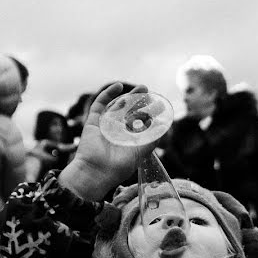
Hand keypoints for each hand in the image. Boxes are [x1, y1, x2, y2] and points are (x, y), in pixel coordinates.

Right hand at [59, 82, 154, 200]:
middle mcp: (116, 131)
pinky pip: (99, 105)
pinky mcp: (93, 121)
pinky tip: (118, 86)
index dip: (148, 113)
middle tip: (149, 92)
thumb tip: (164, 126)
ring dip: (129, 96)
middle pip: (129, 112)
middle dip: (140, 102)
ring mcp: (104, 125)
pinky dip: (107, 94)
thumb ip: (152, 139)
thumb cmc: (118, 167)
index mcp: (127, 139)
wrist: (96, 172)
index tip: (159, 106)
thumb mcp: (140, 152)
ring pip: (117, 106)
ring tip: (142, 88)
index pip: (139, 122)